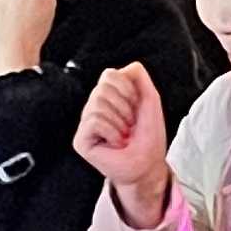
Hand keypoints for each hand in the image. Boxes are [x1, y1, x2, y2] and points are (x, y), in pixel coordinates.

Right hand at [69, 63, 172, 227]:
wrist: (148, 164)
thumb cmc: (148, 136)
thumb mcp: (149, 98)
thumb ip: (138, 76)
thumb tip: (124, 66)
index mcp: (107, 96)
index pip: (109, 74)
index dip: (128, 90)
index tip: (136, 107)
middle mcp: (93, 107)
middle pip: (102, 88)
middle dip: (125, 107)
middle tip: (130, 124)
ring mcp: (85, 124)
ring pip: (97, 104)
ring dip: (120, 121)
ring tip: (123, 134)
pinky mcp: (81, 140)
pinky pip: (94, 121)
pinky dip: (112, 131)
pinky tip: (115, 142)